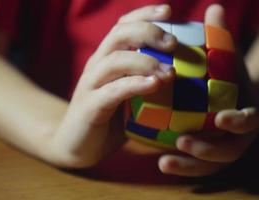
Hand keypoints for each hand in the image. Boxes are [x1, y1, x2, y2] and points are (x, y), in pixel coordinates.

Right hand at [50, 5, 176, 167]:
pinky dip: (134, 85)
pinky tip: (154, 84)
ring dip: (145, 61)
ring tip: (170, 72)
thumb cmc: (110, 119)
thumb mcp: (131, 96)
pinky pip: (112, 91)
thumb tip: (183, 76)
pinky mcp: (90, 106)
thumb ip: (148, 82)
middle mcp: (98, 65)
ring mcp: (91, 85)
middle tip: (173, 43)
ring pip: (115, 60)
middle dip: (148, 32)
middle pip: (118, 34)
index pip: (123, 26)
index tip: (169, 11)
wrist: (76, 146)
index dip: (144, 14)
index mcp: (108, 59)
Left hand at [158, 4, 258, 176]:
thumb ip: (222, 37)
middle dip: (209, 150)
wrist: (228, 95)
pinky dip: (182, 166)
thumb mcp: (225, 55)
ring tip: (164, 161)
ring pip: (212, 164)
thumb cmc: (225, 74)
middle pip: (231, 151)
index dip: (239, 121)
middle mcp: (239, 136)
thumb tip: (215, 8)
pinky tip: (160, 161)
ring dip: (190, 165)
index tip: (221, 119)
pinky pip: (196, 166)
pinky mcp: (207, 157)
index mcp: (249, 112)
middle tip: (183, 142)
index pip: (250, 119)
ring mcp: (223, 149)